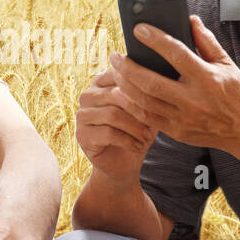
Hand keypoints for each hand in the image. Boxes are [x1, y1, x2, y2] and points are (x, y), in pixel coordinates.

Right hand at [75, 66, 159, 181]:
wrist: (125, 164)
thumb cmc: (137, 132)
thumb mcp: (147, 110)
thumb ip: (147, 93)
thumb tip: (157, 82)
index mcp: (102, 82)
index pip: (119, 74)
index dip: (140, 88)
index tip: (157, 102)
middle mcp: (88, 95)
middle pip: (116, 94)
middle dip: (140, 111)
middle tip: (155, 124)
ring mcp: (82, 115)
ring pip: (113, 114)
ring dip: (135, 128)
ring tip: (147, 138)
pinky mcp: (81, 135)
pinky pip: (108, 133)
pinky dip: (128, 141)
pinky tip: (137, 146)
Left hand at [110, 15, 239, 152]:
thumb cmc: (236, 93)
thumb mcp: (226, 64)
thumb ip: (206, 41)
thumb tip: (189, 19)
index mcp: (208, 79)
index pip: (177, 55)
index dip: (156, 40)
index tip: (139, 29)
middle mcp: (194, 100)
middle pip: (152, 83)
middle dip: (128, 67)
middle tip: (115, 55)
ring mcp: (183, 119)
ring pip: (144, 101)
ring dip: (125, 84)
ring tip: (115, 70)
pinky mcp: (177, 132)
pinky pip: (147, 117)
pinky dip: (131, 104)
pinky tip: (121, 91)